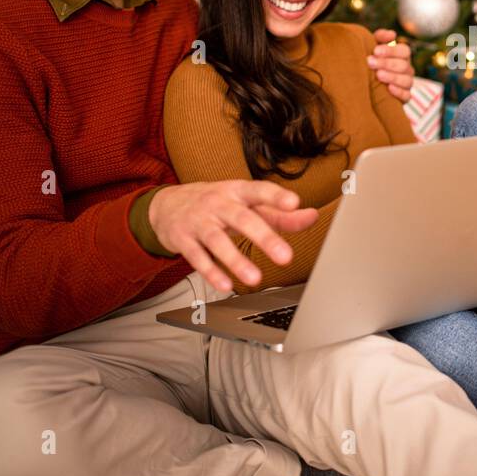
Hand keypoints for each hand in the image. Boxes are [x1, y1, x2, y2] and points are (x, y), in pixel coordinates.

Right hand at [148, 181, 318, 291]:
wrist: (165, 206)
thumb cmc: (216, 204)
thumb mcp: (246, 204)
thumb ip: (279, 213)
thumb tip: (311, 216)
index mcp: (237, 191)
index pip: (259, 190)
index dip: (276, 196)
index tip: (294, 202)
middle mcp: (218, 204)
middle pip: (242, 219)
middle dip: (264, 237)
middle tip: (285, 256)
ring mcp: (199, 221)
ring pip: (217, 241)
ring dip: (236, 260)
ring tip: (255, 278)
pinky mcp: (183, 240)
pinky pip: (197, 257)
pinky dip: (211, 272)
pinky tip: (225, 285)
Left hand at [368, 28, 414, 101]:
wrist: (365, 83)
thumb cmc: (371, 61)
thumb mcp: (374, 47)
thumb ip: (381, 37)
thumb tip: (392, 34)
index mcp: (402, 55)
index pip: (404, 51)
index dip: (391, 51)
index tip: (375, 51)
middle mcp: (407, 69)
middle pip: (404, 65)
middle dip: (387, 63)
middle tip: (370, 62)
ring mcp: (407, 84)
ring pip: (407, 80)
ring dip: (392, 77)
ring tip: (378, 75)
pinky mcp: (404, 97)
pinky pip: (407, 96)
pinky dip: (399, 92)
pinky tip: (389, 88)